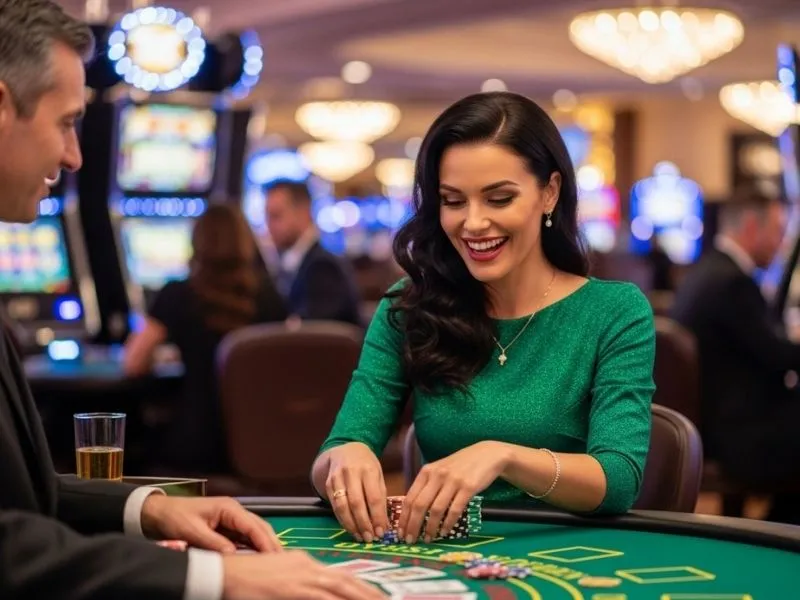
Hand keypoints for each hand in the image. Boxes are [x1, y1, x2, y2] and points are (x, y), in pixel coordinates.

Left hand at [141, 495, 282, 553]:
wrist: (160, 512)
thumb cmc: (175, 517)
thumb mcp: (193, 531)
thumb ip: (214, 543)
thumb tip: (233, 556)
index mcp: (229, 508)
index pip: (253, 526)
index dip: (265, 542)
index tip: (274, 557)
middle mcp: (234, 512)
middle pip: (259, 527)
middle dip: (271, 544)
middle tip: (281, 562)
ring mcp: (232, 519)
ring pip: (255, 533)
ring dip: (264, 546)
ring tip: (274, 562)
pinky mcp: (227, 528)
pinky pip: (244, 538)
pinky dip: (253, 548)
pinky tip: (258, 559)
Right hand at [222, 550, 385, 599]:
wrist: (222, 572)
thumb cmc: (244, 578)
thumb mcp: (278, 580)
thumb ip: (299, 587)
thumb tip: (316, 594)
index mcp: (304, 563)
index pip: (341, 576)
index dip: (361, 587)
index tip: (376, 596)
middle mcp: (306, 567)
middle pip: (346, 581)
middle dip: (370, 593)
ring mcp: (300, 578)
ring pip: (339, 589)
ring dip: (360, 597)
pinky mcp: (290, 589)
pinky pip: (321, 599)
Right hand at [325, 442, 388, 542]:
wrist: (345, 450)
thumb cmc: (366, 465)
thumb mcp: (378, 474)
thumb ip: (380, 496)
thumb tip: (383, 523)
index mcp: (368, 469)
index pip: (373, 497)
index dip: (377, 517)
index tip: (382, 532)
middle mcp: (351, 472)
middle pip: (356, 503)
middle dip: (364, 524)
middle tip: (370, 538)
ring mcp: (337, 478)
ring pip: (342, 506)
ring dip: (351, 525)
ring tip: (360, 537)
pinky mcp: (328, 484)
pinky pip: (334, 505)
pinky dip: (342, 519)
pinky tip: (350, 528)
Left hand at [398, 441, 510, 543]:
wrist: (487, 455)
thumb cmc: (460, 465)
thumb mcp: (439, 470)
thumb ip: (427, 486)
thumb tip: (412, 511)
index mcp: (426, 471)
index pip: (410, 498)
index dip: (404, 517)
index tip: (400, 532)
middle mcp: (437, 475)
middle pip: (420, 505)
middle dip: (413, 526)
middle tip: (410, 540)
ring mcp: (453, 481)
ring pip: (436, 509)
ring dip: (430, 528)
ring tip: (428, 539)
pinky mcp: (468, 487)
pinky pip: (455, 509)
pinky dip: (448, 523)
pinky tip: (445, 532)